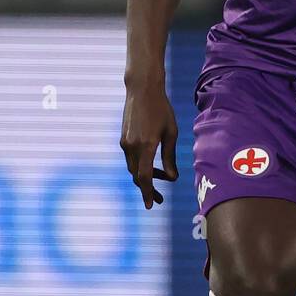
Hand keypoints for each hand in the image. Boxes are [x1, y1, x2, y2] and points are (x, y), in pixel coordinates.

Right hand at [120, 80, 178, 207]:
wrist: (142, 90)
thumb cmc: (162, 110)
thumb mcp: (171, 133)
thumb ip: (170, 157)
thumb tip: (172, 178)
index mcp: (146, 145)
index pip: (144, 177)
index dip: (148, 192)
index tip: (151, 205)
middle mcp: (132, 146)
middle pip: (137, 176)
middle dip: (148, 188)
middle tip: (160, 199)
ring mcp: (125, 143)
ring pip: (133, 168)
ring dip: (145, 176)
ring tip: (161, 178)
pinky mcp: (123, 139)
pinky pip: (131, 159)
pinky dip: (140, 166)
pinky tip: (152, 165)